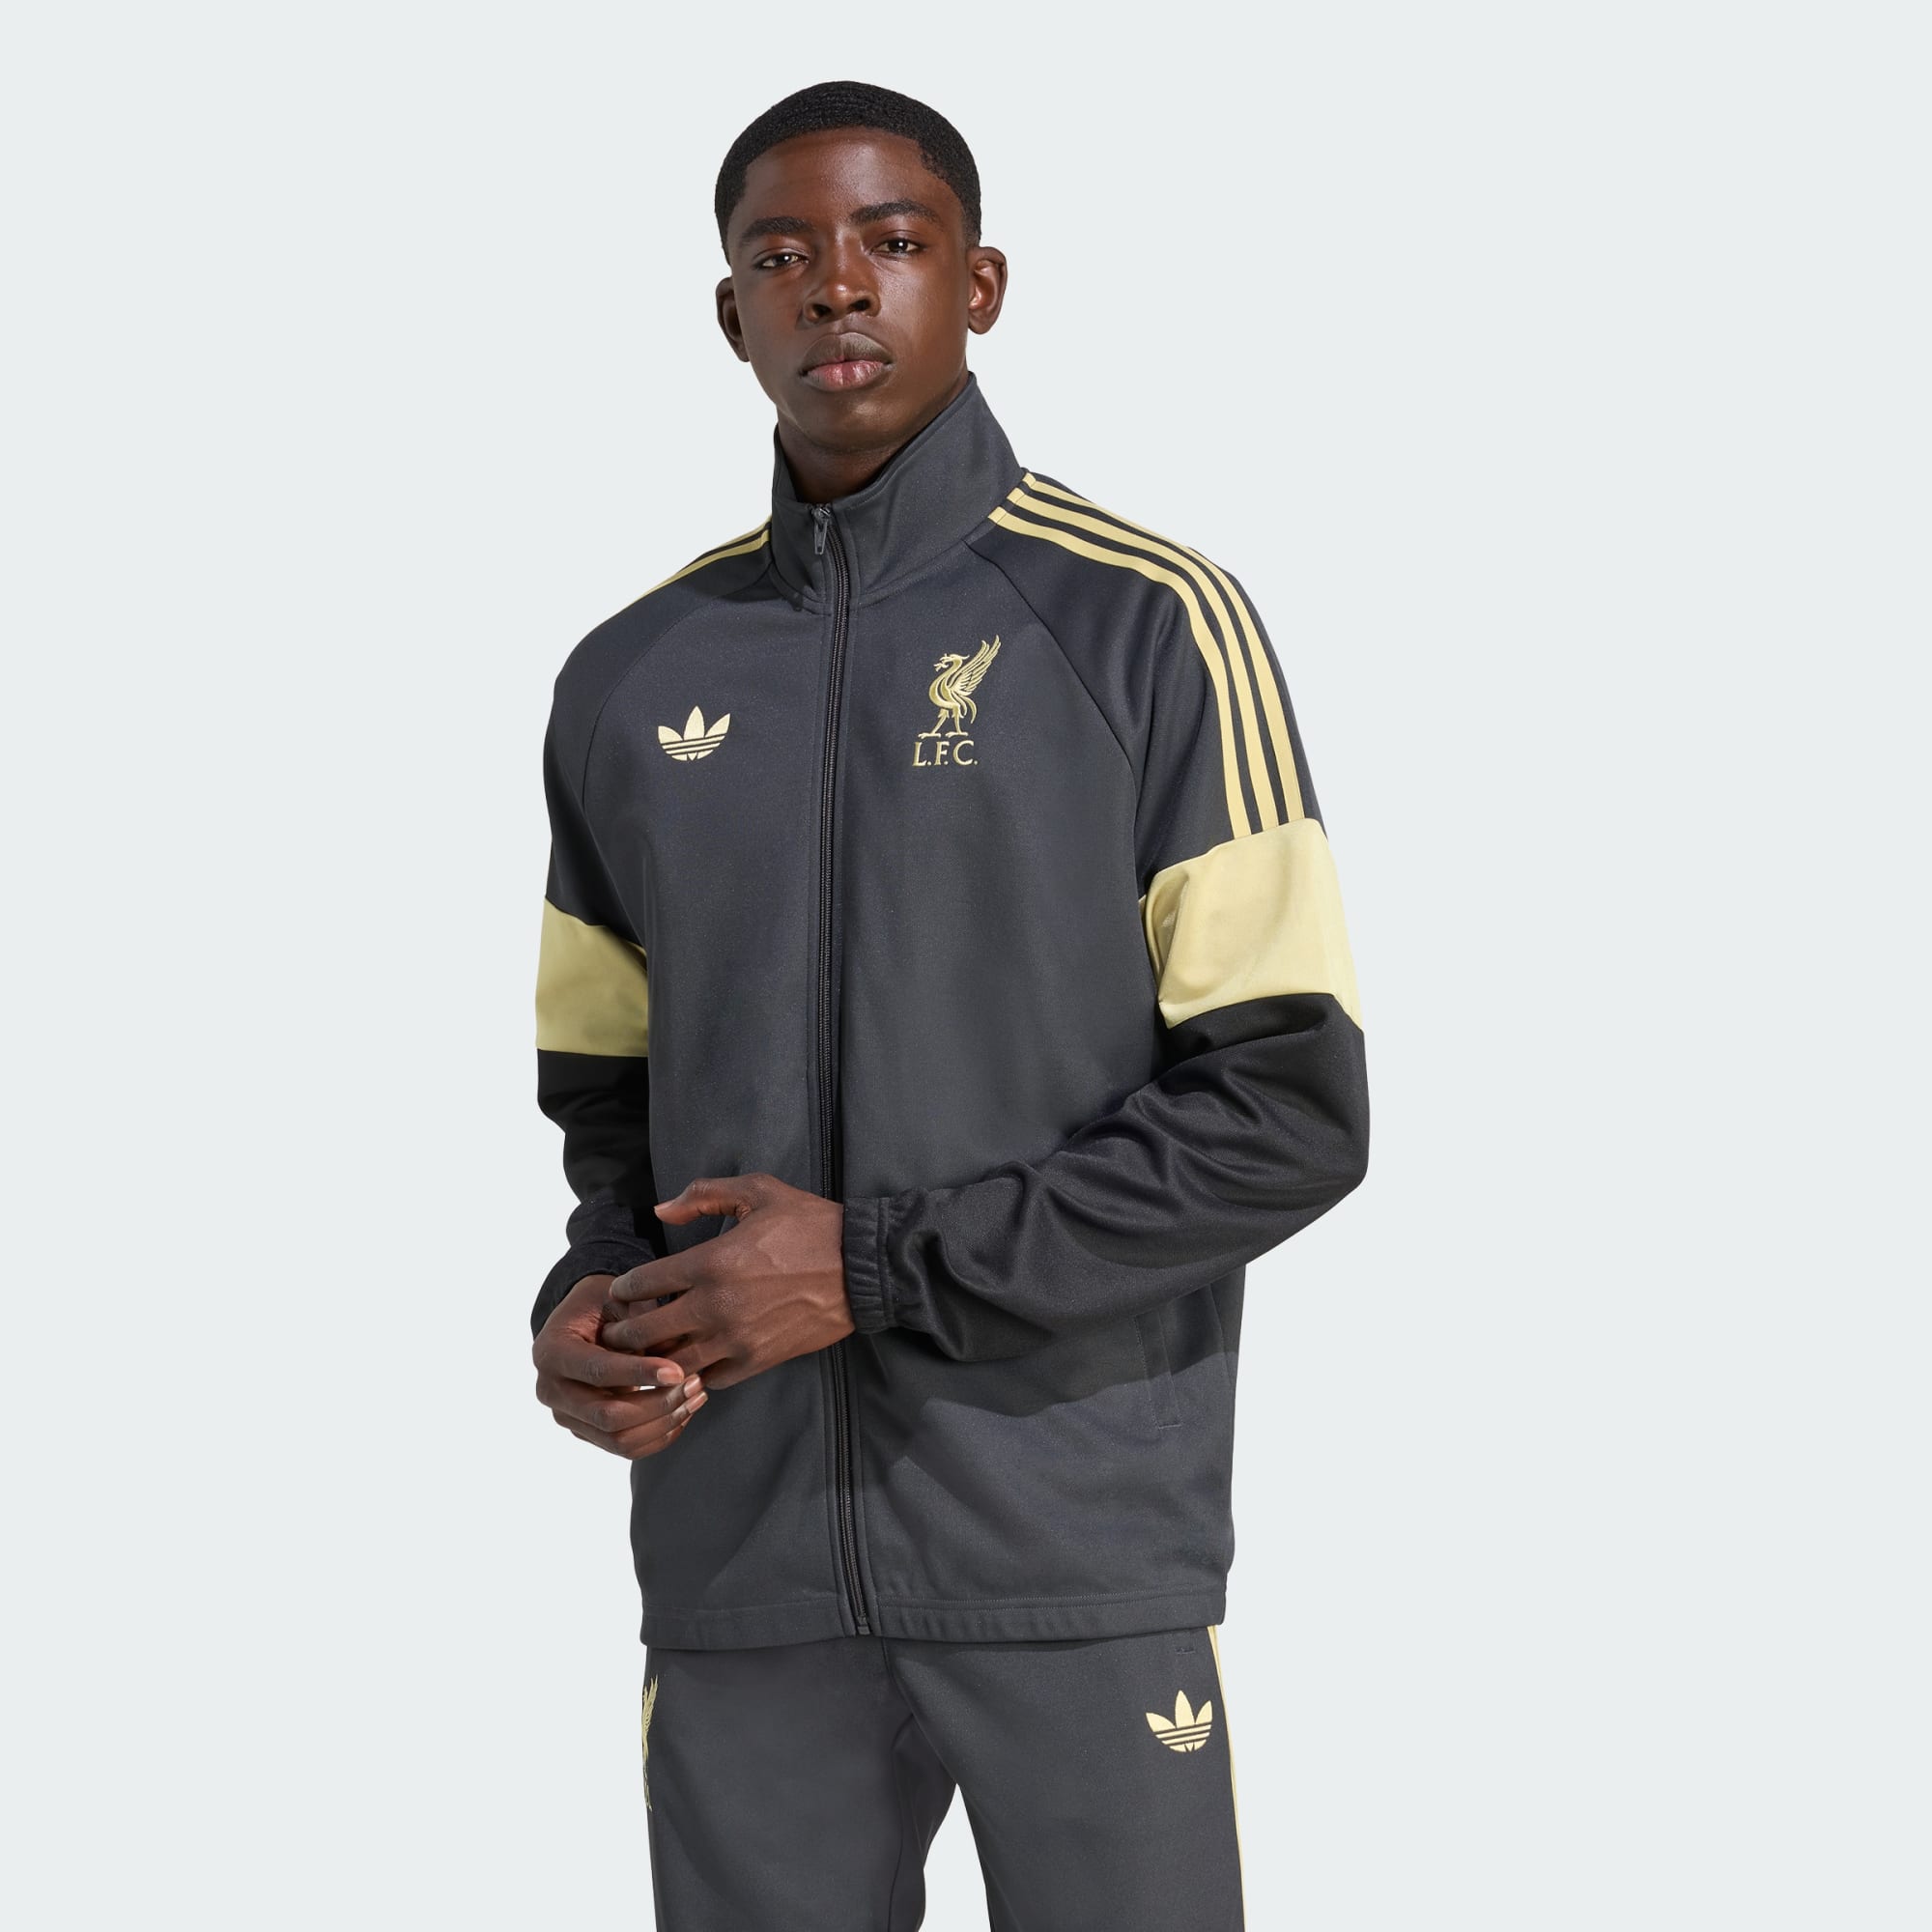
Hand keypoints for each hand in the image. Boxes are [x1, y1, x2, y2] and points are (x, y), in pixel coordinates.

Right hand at [533, 1272, 708, 1457]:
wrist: (587, 1322)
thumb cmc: (606, 1305)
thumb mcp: (621, 1300)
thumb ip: (645, 1323)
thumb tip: (681, 1353)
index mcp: (552, 1351)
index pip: (598, 1371)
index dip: (639, 1373)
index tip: (678, 1371)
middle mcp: (551, 1390)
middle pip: (608, 1415)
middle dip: (658, 1404)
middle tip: (695, 1382)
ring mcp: (567, 1416)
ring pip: (619, 1440)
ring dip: (664, 1423)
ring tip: (696, 1396)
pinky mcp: (586, 1432)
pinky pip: (625, 1449)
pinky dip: (660, 1436)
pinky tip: (685, 1412)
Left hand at [597, 1173, 851, 1391]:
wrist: (862, 1267)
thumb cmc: (811, 1224)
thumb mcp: (759, 1191)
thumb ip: (704, 1195)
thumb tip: (661, 1210)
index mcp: (710, 1262)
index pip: (642, 1284)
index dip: (623, 1289)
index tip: (621, 1292)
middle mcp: (715, 1306)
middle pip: (646, 1334)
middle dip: (625, 1333)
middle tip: (620, 1330)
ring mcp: (736, 1339)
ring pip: (673, 1365)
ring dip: (656, 1362)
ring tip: (650, 1354)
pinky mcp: (758, 1360)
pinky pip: (711, 1380)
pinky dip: (696, 1375)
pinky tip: (694, 1363)